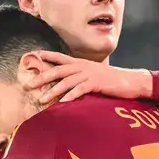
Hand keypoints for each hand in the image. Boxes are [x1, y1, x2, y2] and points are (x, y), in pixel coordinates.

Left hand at [28, 50, 153, 103]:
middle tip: (29, 85)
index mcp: (81, 63)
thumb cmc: (111, 80)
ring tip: (42, 99)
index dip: (47, 55)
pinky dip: (70, 96)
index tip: (33, 55)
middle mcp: (83, 66)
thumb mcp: (93, 75)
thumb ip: (80, 77)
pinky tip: (62, 103)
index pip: (60, 57)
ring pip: (66, 81)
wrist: (130, 81)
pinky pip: (80, 89)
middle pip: (58, 70)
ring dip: (53, 90)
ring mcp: (89, 74)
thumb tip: (67, 85)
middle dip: (42, 77)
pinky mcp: (97, 82)